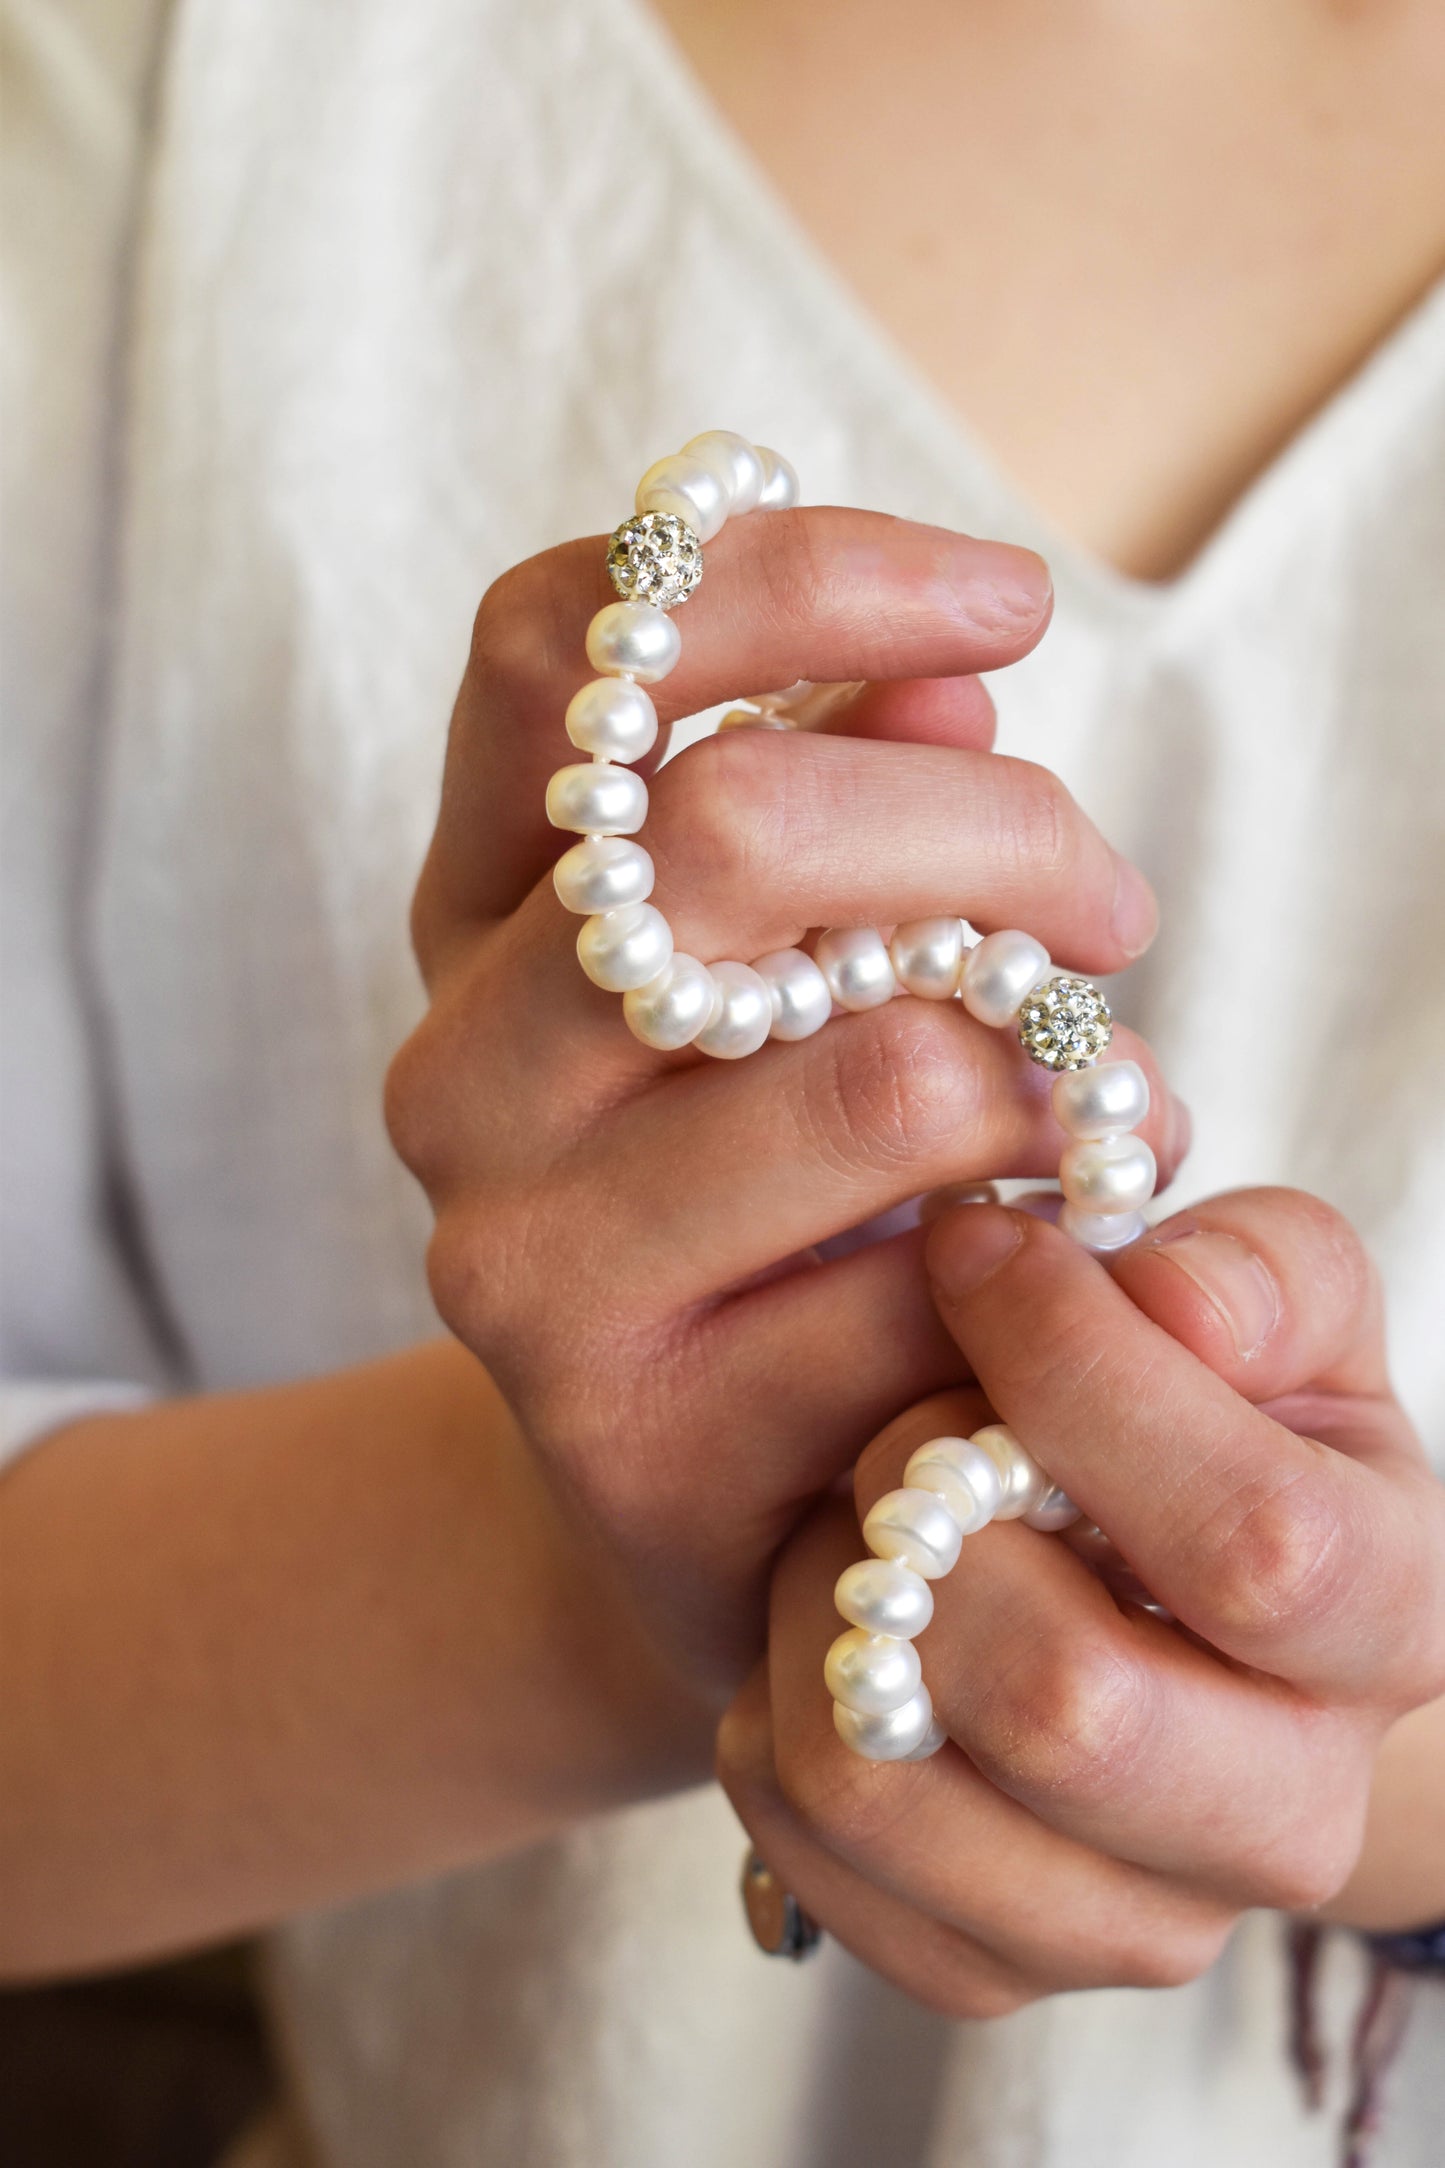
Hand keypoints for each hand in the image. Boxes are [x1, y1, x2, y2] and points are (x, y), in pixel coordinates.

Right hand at [385, 508, 1181, 1689]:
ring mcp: (523, 1259)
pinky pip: (929, 1287)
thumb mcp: (776, 984)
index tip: (1009, 601)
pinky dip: (1051, 1248)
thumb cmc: (767, 1192)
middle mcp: (458, 1069)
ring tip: (1102, 1106)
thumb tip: (949, 679)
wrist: (699, 1495)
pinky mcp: (636, 1435)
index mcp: (476, 909)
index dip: (797, 575)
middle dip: (1002, 833)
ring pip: (877, 1071)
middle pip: (736, 831)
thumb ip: (839, 809)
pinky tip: (1053, 1255)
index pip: (557, 650)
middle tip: (1107, 907)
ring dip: (1058, 1066)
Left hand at [719, 1188, 1444, 2008]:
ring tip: (853, 1529)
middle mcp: (1289, 1808)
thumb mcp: (1277, 1311)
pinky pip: (803, 1841)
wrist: (1161, 1596)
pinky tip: (832, 1631)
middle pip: (1067, 1707)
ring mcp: (1141, 1918)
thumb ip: (1254, 1276)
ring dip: (823, 1609)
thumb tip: (1168, 1302)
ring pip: (887, 1785)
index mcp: (1388, 1620)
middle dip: (928, 1527)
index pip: (1250, 1539)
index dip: (1079, 1377)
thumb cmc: (1218, 1417)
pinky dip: (771, 1702)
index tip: (972, 1249)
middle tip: (894, 1428)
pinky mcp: (992, 1965)